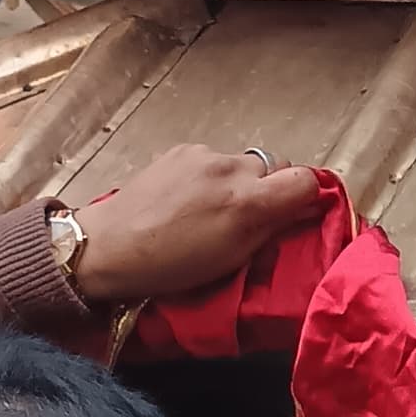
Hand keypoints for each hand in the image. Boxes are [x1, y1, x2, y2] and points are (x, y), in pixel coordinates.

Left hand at [68, 142, 325, 303]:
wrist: (108, 247)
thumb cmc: (171, 267)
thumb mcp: (231, 259)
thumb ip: (269, 230)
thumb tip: (296, 211)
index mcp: (249, 201)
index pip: (307, 180)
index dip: (305, 198)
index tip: (292, 215)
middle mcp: (231, 168)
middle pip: (275, 167)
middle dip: (269, 189)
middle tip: (248, 218)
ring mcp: (203, 154)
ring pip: (242, 163)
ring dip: (238, 182)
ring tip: (210, 210)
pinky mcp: (180, 149)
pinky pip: (212, 159)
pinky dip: (210, 176)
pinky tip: (187, 199)